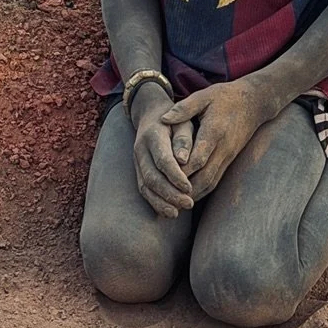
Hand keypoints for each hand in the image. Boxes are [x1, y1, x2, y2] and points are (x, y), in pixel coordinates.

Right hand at [130, 86, 195, 218]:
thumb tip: (184, 160)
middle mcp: (140, 150)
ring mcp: (137, 161)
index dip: (175, 176)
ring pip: (145, 186)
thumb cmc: (175, 121)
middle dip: (170, 194)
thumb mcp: (183, 122)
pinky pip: (143, 189)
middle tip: (189, 204)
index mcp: (153, 135)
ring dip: (161, 202)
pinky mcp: (138, 170)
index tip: (190, 188)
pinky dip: (155, 202)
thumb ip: (184, 140)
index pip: (162, 159)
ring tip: (178, 213)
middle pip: (152, 176)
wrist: (151, 115)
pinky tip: (168, 212)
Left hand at [161, 77, 284, 201]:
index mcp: (214, 131)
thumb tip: (163, 119)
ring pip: (211, 182)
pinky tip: (188, 195)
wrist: (254, 102)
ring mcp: (228, 156)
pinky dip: (202, 190)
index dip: (184, 169)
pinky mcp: (229, 160)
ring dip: (193, 194)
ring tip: (174, 202)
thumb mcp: (204, 96)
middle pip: (205, 176)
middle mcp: (223, 148)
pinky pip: (215, 180)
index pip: (199, 157)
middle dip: (186, 188)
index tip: (167, 177)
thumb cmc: (225, 97)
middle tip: (166, 197)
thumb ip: (183, 108)